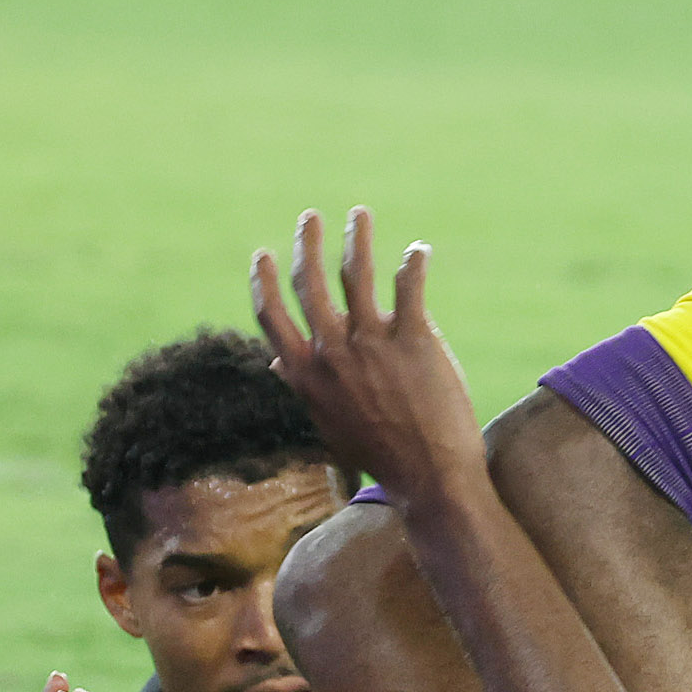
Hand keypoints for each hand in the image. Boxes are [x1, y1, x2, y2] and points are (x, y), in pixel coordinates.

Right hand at [252, 208, 486, 512]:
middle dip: (306, 244)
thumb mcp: (328, 421)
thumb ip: (302, 384)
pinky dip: (413, 263)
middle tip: (310, 217)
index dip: (262, 281)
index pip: (272, 317)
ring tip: (359, 214)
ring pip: (355, 273)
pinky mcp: (415, 340)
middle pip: (309, 284)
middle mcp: (334, 353)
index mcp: (308, 373)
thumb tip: (277, 360)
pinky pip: (409, 286)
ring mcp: (372, 344)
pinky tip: (418, 251)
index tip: (261, 254)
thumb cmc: (380, 452)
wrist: (430, 476)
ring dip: (355, 238)